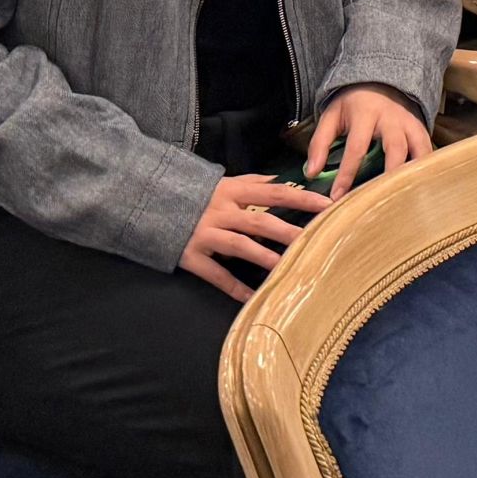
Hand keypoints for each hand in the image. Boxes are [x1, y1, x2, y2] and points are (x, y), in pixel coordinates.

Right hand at [179, 172, 328, 303]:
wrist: (149, 202)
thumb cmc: (195, 194)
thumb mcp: (224, 182)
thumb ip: (253, 182)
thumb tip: (282, 179)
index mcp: (232, 190)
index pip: (274, 192)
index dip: (301, 197)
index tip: (327, 205)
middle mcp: (221, 211)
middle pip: (260, 221)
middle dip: (288, 231)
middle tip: (313, 241)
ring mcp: (205, 234)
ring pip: (240, 246)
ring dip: (265, 257)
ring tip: (288, 267)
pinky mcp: (191, 256)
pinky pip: (216, 274)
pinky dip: (235, 288)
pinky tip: (254, 298)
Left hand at [304, 84, 430, 200]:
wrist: (380, 80)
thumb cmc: (353, 104)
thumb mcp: (331, 117)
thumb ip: (319, 143)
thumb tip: (311, 173)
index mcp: (366, 113)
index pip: (357, 147)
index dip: (347, 174)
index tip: (337, 197)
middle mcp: (392, 119)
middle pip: (395, 147)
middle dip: (389, 174)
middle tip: (379, 199)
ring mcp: (410, 124)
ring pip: (419, 148)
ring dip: (413, 172)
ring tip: (406, 197)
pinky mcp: (421, 129)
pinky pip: (428, 150)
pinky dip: (426, 169)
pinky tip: (421, 187)